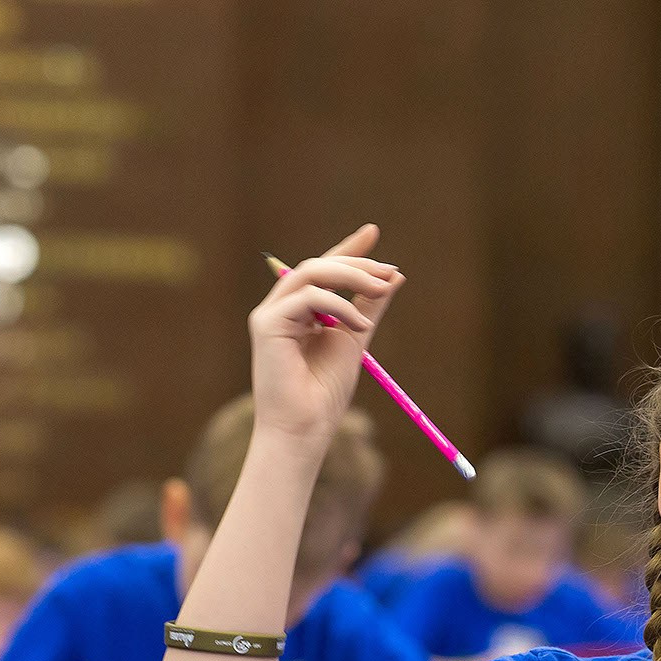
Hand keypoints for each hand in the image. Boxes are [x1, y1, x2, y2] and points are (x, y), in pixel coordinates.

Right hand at [247, 224, 406, 448]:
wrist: (305, 429)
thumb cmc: (325, 392)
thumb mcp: (356, 339)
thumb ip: (370, 307)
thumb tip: (394, 277)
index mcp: (300, 311)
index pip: (324, 271)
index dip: (348, 250)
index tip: (373, 232)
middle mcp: (281, 309)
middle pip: (316, 266)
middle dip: (355, 263)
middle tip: (388, 271)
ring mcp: (269, 315)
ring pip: (309, 274)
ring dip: (350, 276)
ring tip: (381, 290)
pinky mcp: (265, 325)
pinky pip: (306, 298)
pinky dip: (337, 305)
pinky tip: (359, 325)